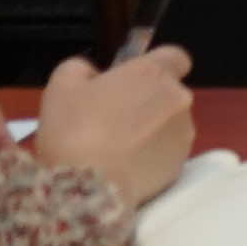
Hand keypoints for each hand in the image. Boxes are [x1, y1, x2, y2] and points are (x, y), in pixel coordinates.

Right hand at [31, 44, 199, 210]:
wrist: (89, 188)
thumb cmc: (74, 129)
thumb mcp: (61, 86)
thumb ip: (81, 69)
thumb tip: (93, 74)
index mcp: (154, 74)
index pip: (175, 57)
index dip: (155, 67)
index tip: (131, 81)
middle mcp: (179, 99)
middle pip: (168, 93)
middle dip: (145, 101)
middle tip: (110, 118)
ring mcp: (184, 134)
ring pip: (168, 124)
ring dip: (149, 129)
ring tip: (113, 147)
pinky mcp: (181, 165)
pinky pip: (166, 152)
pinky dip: (150, 155)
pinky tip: (122, 167)